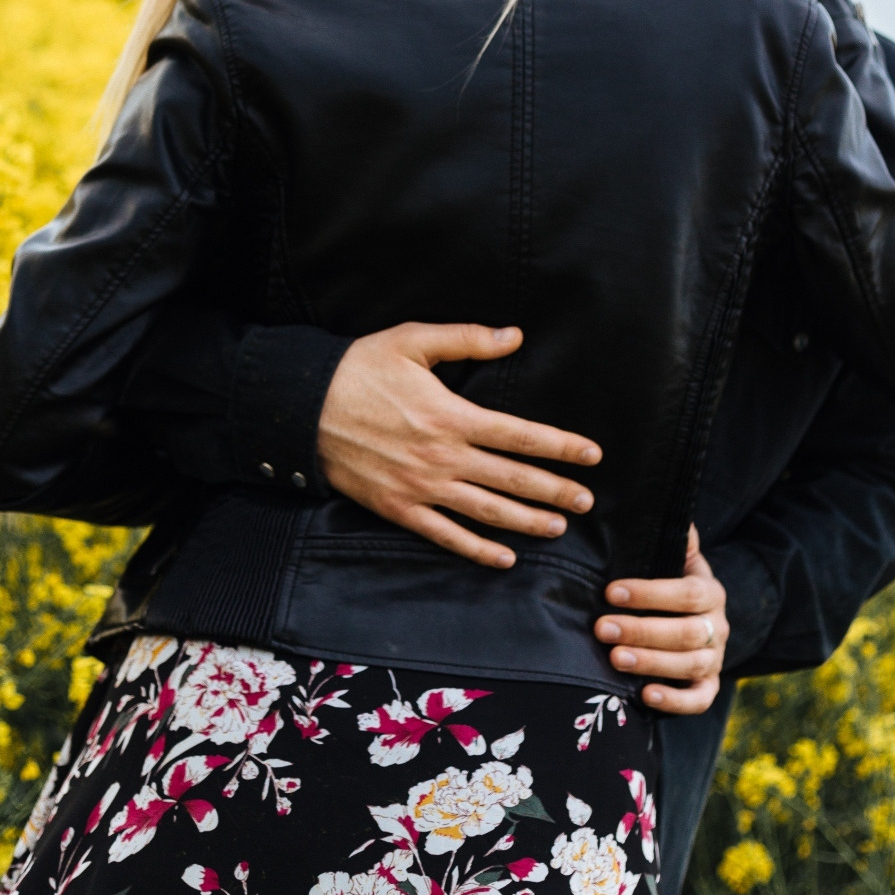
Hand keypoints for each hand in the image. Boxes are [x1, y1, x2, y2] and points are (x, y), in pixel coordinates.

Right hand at [318, 322, 601, 569]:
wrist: (303, 407)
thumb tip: (515, 336)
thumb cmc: (359, 368)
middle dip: (554, 492)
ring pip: (486, 513)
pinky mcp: (398, 508)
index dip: (559, 447)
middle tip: (587, 502)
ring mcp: (421, 487)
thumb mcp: (413, 341)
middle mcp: (442, 457)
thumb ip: (467, 339)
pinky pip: (446, 535)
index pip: (519, 435)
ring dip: (526, 523)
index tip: (591, 455)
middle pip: (511, 480)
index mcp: (451, 415)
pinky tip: (504, 558)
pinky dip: (477, 550)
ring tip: (558, 528)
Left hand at [594, 527, 728, 713]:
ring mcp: (716, 659)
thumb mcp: (678, 558)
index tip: (611, 593)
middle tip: (602, 629)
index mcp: (710, 592)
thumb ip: (676, 538)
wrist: (700, 620)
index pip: (685, 593)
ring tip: (615, 659)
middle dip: (642, 631)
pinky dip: (675, 701)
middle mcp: (718, 627)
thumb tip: (664, 509)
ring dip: (652, 662)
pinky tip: (645, 695)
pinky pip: (699, 699)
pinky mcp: (709, 687)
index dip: (649, 594)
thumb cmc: (674, 584)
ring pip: (691, 665)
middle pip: (686, 633)